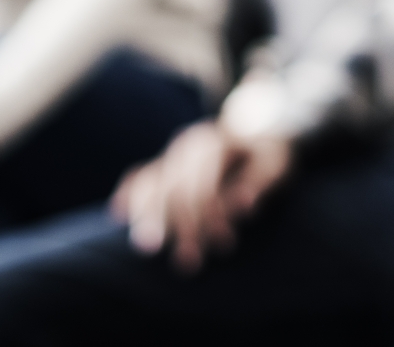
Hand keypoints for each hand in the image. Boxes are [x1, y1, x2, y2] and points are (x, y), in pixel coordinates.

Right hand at [111, 121, 293, 272]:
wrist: (257, 130)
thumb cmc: (268, 154)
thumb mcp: (275, 164)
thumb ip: (258, 183)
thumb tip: (243, 204)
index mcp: (217, 140)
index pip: (205, 181)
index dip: (211, 215)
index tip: (225, 245)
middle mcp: (188, 143)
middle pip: (175, 187)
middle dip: (181, 227)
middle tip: (188, 263)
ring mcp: (172, 153)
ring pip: (151, 183)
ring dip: (147, 218)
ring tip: (145, 249)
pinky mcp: (163, 163)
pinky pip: (139, 176)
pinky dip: (128, 194)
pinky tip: (118, 214)